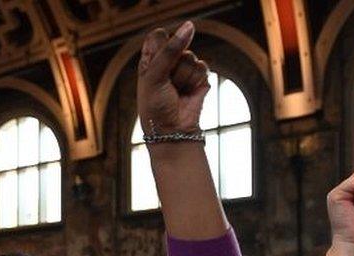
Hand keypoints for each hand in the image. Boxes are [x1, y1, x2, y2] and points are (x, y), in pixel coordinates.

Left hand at [137, 21, 209, 135]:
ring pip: (191, 57)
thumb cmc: (155, 106)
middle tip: (166, 85)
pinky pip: (203, 67)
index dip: (161, 47)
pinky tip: (188, 93)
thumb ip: (170, 50)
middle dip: (173, 66)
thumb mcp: (155, 76)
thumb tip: (190, 26)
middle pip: (178, 45)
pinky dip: (195, 81)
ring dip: (184, 77)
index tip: (157, 67)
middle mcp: (168, 61)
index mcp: (150, 59)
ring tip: (176, 92)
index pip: (159, 36)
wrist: (172, 130)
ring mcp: (184, 69)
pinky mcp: (199, 78)